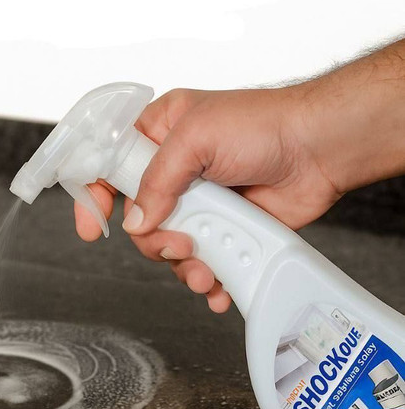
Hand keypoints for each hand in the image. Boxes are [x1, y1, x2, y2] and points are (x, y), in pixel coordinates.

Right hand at [75, 86, 340, 312]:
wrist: (318, 149)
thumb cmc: (263, 124)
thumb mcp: (197, 138)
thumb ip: (158, 181)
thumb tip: (138, 223)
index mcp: (159, 136)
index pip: (109, 168)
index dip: (95, 198)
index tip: (92, 227)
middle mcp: (175, 173)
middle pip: (139, 221)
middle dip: (155, 241)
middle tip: (180, 242)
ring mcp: (201, 204)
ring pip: (170, 248)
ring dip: (184, 265)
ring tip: (206, 267)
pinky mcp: (226, 229)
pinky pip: (204, 263)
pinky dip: (209, 280)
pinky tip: (218, 284)